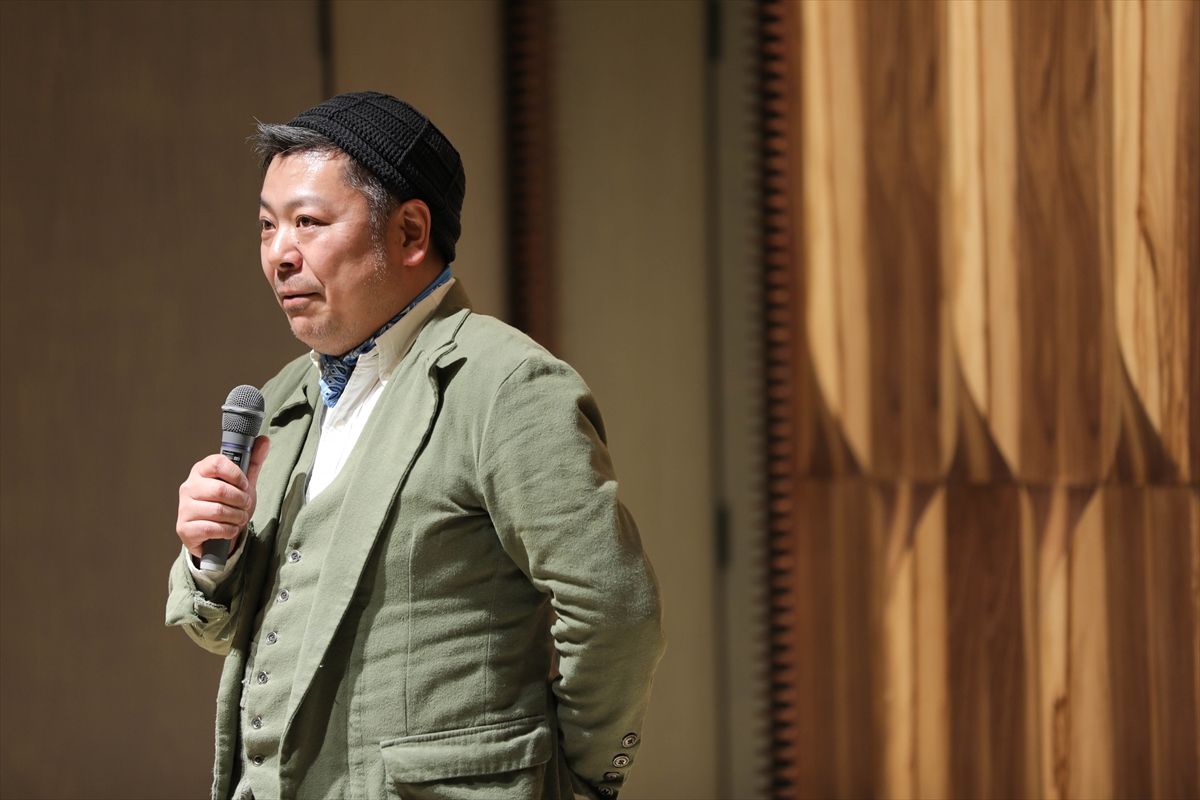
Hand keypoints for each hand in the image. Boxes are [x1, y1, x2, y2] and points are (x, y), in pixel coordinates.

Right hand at [176, 435, 269, 557]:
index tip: (245, 484)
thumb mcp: (242, 483)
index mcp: (201, 470)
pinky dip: (228, 530)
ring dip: (236, 517)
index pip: (217, 463)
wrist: (215, 534)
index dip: (236, 474)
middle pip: (220, 490)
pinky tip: (229, 529)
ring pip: (218, 511)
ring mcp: (184, 508)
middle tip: (245, 505)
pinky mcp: (184, 528)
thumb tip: (264, 440)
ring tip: (239, 518)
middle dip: (241, 500)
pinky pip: (212, 528)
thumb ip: (252, 462)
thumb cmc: (228, 504)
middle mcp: (189, 487)